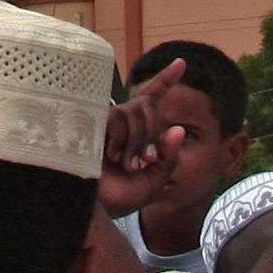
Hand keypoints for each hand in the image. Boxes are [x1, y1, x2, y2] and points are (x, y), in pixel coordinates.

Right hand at [100, 60, 190, 218]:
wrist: (97, 209)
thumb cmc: (123, 196)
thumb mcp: (155, 181)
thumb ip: (169, 157)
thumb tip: (178, 129)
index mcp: (139, 132)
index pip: (153, 100)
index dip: (165, 79)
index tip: (182, 63)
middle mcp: (122, 122)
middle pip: (147, 105)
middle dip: (153, 132)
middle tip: (146, 161)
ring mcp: (105, 122)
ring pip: (132, 112)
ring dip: (136, 141)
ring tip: (125, 164)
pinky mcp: (91, 123)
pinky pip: (116, 118)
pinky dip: (121, 139)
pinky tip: (110, 156)